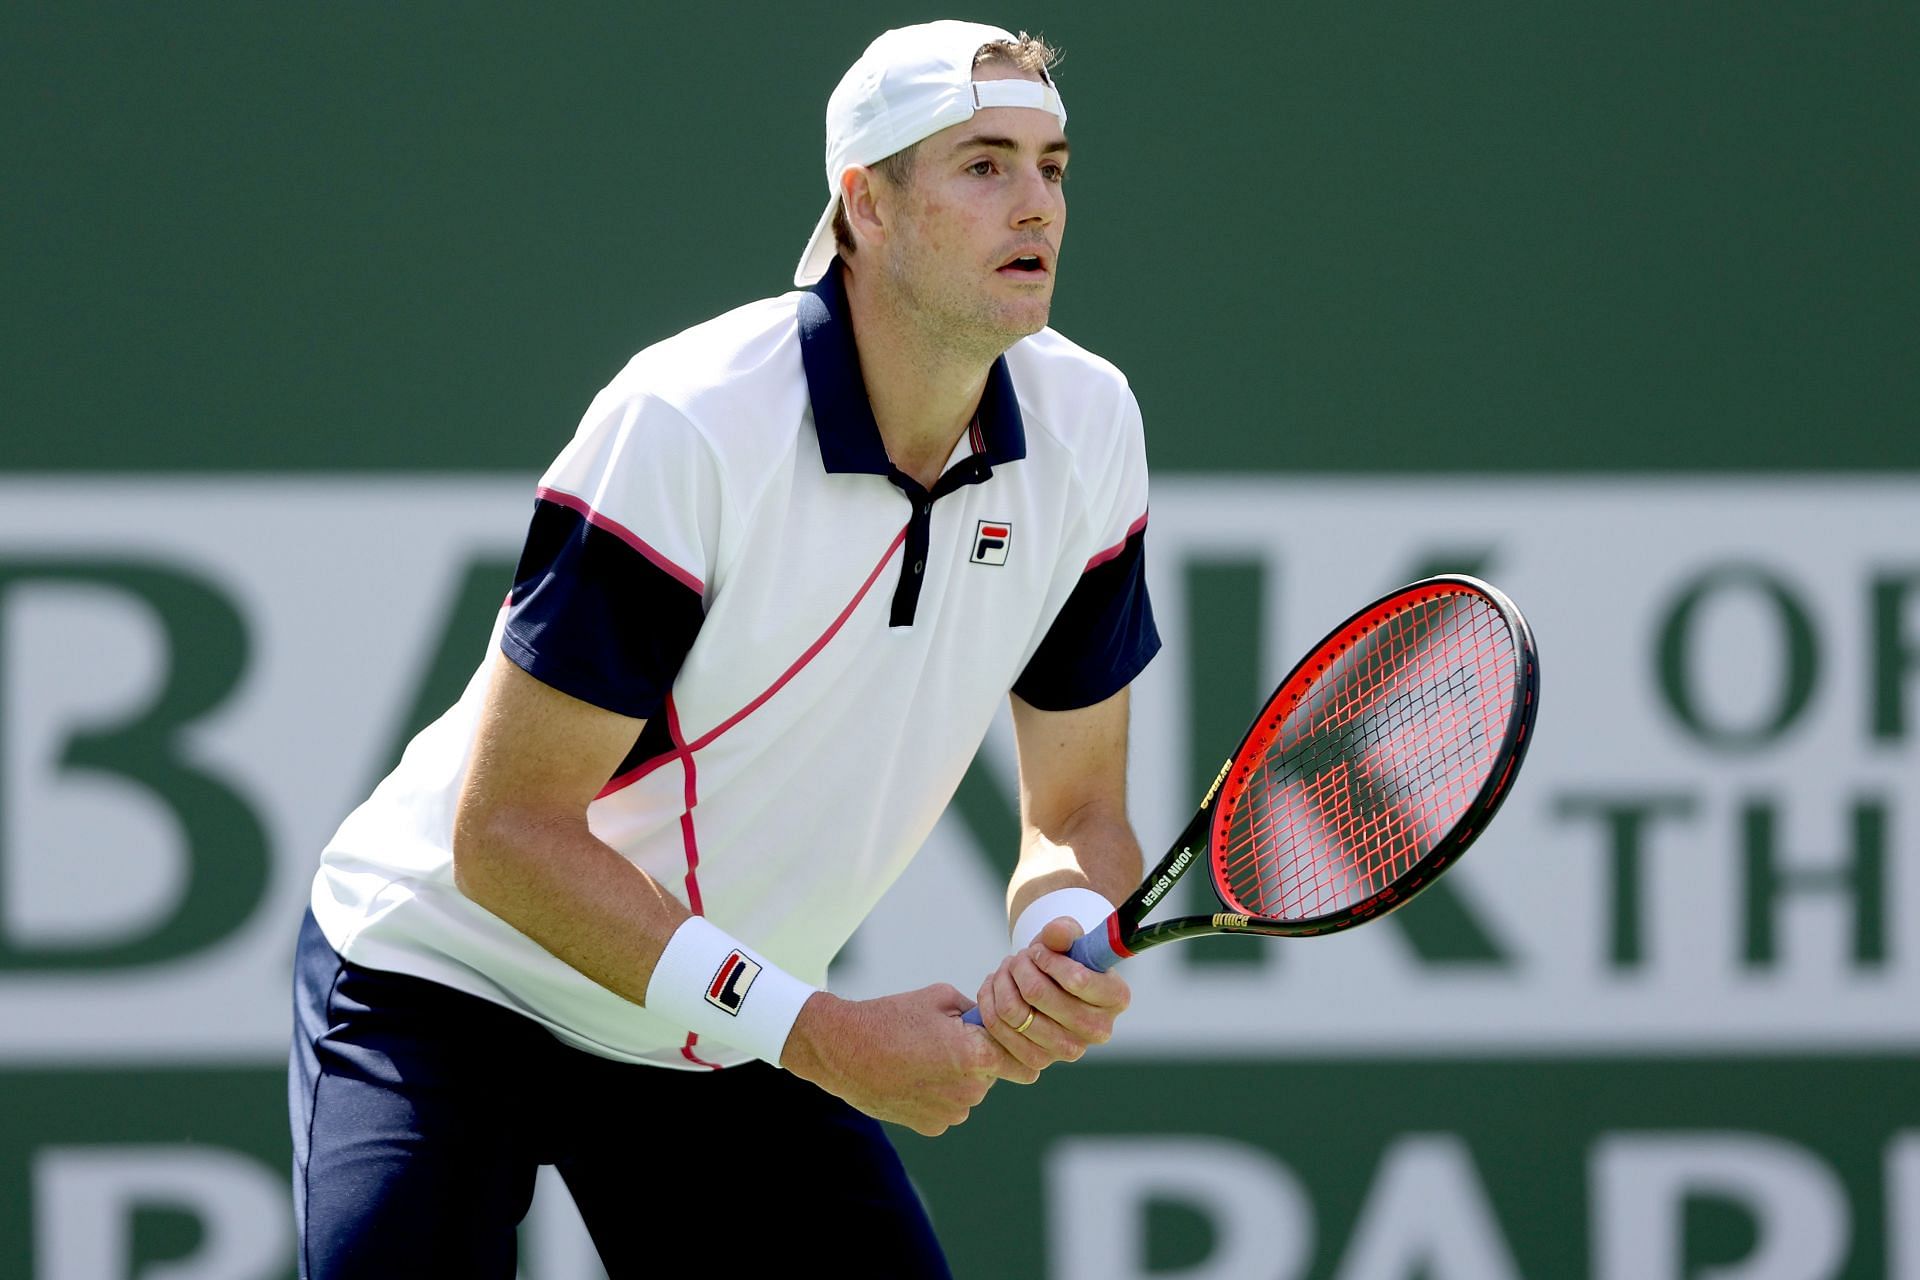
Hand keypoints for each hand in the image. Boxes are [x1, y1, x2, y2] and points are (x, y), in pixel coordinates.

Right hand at [779, 985, 1005, 1135]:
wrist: (843, 1050)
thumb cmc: (891, 1018)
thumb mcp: (941, 998)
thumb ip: (977, 1012)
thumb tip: (993, 1023)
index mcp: (976, 1055)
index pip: (1024, 1064)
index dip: (1018, 1050)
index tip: (1010, 1043)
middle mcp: (970, 1090)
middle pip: (992, 1075)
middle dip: (978, 1059)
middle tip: (945, 1041)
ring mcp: (951, 1112)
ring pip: (970, 1092)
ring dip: (957, 1078)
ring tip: (922, 1058)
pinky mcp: (932, 1127)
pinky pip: (948, 1107)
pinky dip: (937, 1095)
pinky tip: (912, 1077)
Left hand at [972, 916, 1130, 1082]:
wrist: (1054, 988)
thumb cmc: (1066, 958)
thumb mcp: (1068, 938)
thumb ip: (1063, 931)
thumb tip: (1055, 933)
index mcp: (1116, 997)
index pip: (1076, 979)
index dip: (1047, 959)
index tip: (1037, 950)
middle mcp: (1099, 1030)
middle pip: (1037, 993)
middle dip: (1020, 966)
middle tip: (1018, 958)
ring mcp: (1070, 1050)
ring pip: (1014, 1011)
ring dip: (1002, 982)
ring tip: (1007, 970)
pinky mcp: (1040, 1061)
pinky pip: (1000, 1030)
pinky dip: (990, 1002)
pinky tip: (995, 987)